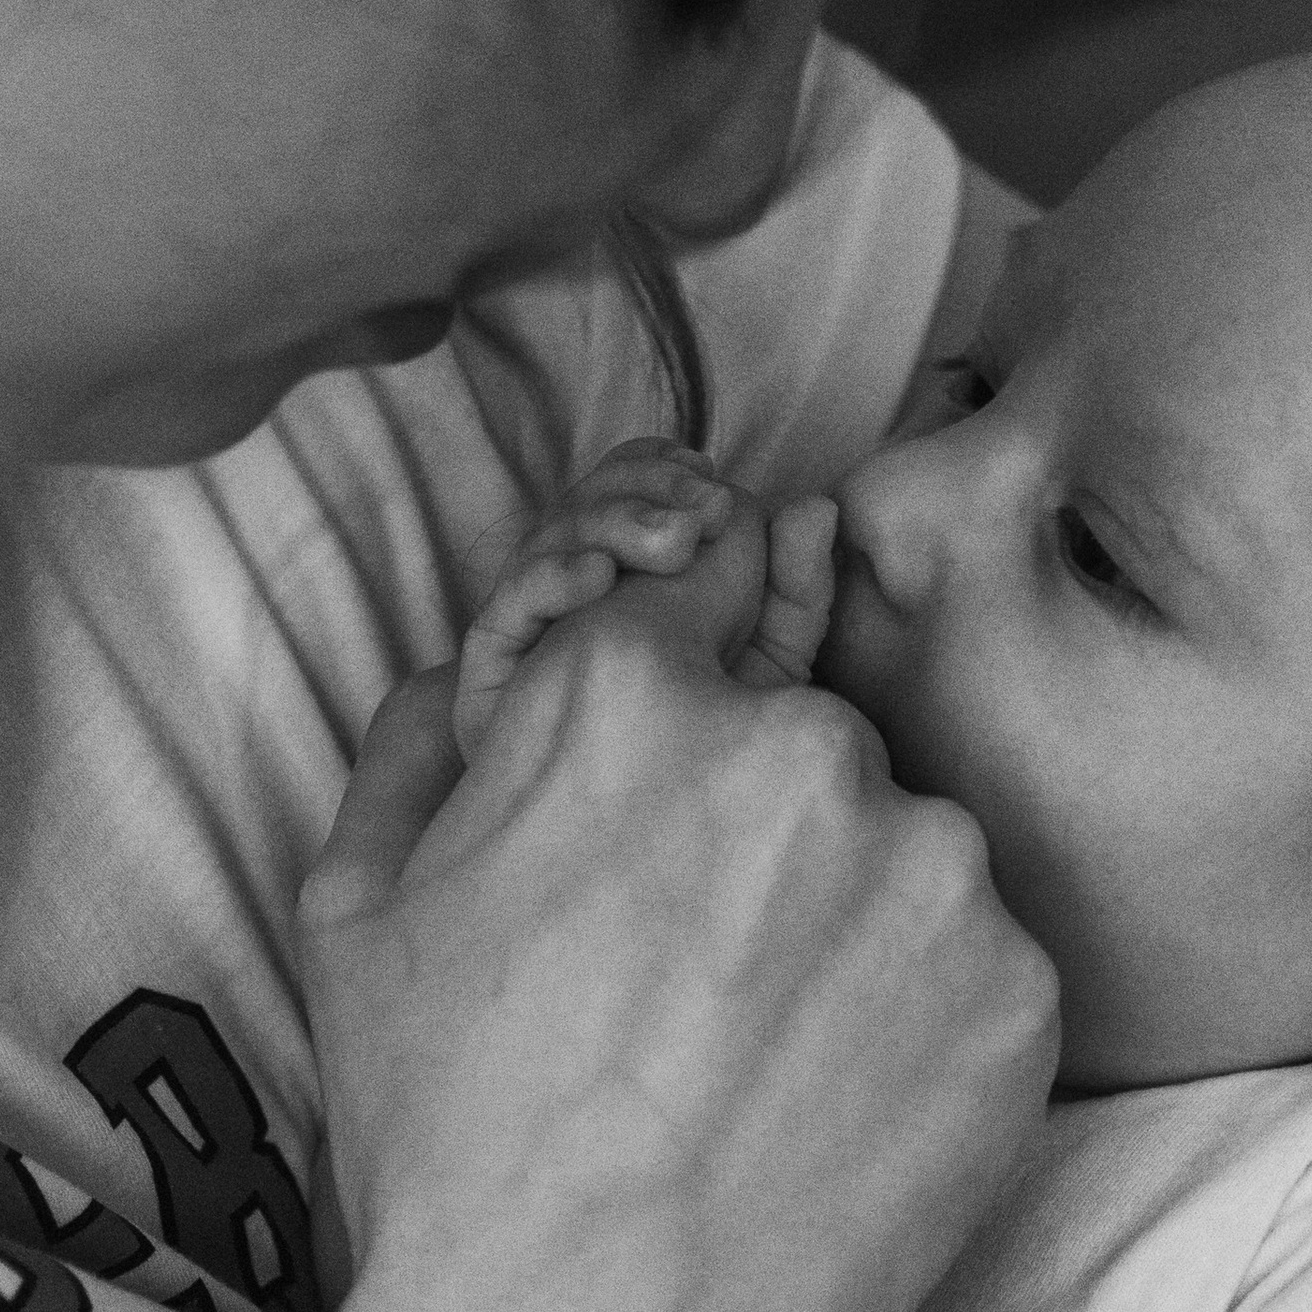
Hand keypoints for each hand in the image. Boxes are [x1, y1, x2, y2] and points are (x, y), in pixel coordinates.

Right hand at [302, 620, 1056, 1311]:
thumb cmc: (450, 1138)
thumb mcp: (362, 912)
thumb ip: (422, 742)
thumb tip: (477, 667)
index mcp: (635, 692)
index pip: (700, 597)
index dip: (685, 691)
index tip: (675, 792)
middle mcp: (804, 745)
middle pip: (804, 741)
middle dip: (760, 831)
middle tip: (693, 980)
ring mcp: (932, 867)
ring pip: (902, 855)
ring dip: (852, 926)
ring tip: (761, 1066)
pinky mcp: (1021, 989)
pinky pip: (977, 971)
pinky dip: (924, 1029)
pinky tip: (832, 1116)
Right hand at [454, 440, 835, 757]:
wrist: (620, 842)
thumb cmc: (696, 748)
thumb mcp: (765, 665)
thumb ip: (794, 592)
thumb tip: (816, 508)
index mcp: (634, 561)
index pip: (634, 482)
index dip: (664, 468)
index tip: (709, 482)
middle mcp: (577, 573)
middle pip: (593, 498)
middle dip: (649, 491)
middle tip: (704, 513)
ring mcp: (533, 613)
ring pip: (555, 535)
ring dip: (615, 524)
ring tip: (673, 544)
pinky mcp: (495, 657)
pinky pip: (511, 602)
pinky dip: (553, 577)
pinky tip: (597, 578)